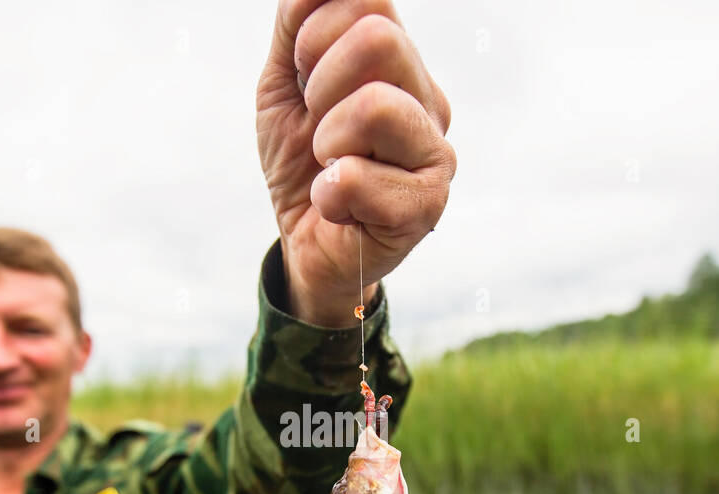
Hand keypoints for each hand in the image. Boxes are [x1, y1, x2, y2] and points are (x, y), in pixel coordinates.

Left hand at [257, 0, 455, 327]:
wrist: (306, 245)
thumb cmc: (302, 164)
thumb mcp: (283, 86)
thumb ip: (295, 25)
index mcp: (399, 63)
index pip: (368, 0)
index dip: (313, 38)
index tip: (306, 84)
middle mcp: (427, 99)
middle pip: (379, 38)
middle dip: (321, 83)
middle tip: (318, 127)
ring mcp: (435, 151)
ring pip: (375, 106)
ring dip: (327, 142)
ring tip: (330, 167)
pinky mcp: (427, 205)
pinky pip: (356, 178)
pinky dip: (327, 194)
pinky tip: (337, 207)